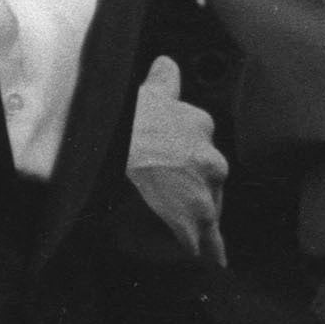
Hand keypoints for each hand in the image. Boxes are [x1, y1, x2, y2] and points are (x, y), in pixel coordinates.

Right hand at [125, 55, 228, 268]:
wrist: (111, 174)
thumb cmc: (122, 135)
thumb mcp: (141, 98)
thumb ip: (161, 83)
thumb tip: (168, 62)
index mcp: (195, 124)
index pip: (196, 134)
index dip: (176, 149)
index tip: (163, 158)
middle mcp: (209, 158)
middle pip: (205, 174)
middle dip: (187, 184)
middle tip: (157, 193)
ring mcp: (205, 194)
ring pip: (206, 205)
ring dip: (191, 214)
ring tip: (164, 224)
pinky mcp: (197, 226)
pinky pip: (209, 243)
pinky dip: (209, 251)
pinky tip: (213, 260)